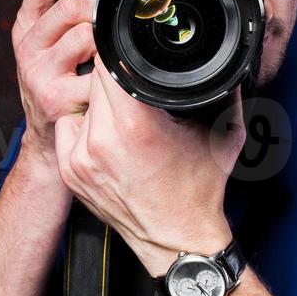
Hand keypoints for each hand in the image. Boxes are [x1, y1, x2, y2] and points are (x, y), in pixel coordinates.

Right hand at [11, 0, 114, 181]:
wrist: (49, 139)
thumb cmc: (60, 78)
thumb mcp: (55, 34)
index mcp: (25, 24)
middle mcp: (26, 46)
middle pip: (69, 8)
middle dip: (99, 8)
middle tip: (113, 19)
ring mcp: (38, 73)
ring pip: (85, 38)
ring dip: (106, 42)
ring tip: (109, 53)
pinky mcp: (56, 98)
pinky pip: (98, 74)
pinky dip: (112, 73)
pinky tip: (112, 78)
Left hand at [53, 63, 244, 275]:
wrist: (177, 242)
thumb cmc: (201, 191)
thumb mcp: (224, 133)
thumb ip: (225, 91)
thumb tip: (228, 62)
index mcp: (136, 126)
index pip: (110, 64)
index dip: (122, 53)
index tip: (132, 53)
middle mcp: (102, 141)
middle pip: (95, 81)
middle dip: (115, 78)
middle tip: (136, 90)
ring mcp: (81, 159)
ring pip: (81, 103)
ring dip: (100, 102)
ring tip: (126, 118)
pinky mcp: (70, 171)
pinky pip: (68, 127)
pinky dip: (85, 125)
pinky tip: (108, 137)